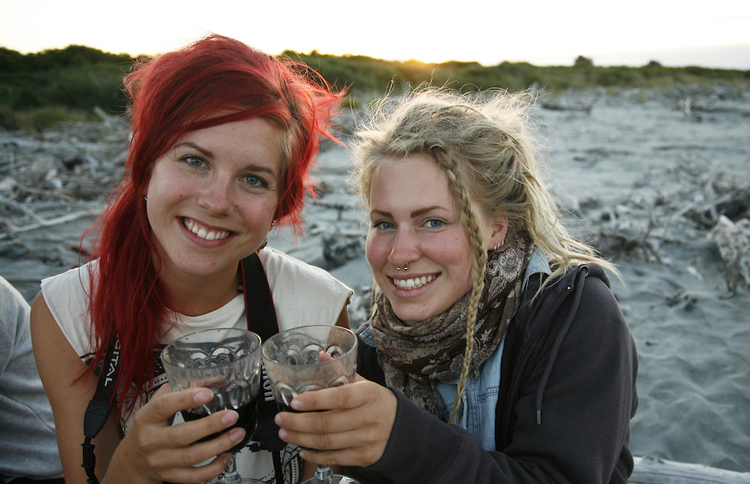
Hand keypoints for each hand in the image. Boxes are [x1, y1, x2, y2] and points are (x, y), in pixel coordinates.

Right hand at [105, 385, 244, 483]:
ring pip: (191, 457)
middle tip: (231, 416)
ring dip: (218, 445)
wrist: (132, 460)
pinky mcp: (170, 475)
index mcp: (147, 417)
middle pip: (182, 435)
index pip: (164, 406)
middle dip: (210, 425)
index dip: (186, 399)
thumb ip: (182, 389)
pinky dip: (213, 468)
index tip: (208, 394)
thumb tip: (214, 380)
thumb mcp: (157, 404)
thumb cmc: (148, 427)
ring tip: (236, 434)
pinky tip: (226, 456)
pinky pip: (193, 476)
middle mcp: (151, 440)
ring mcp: (160, 461)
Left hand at [274, 375, 397, 467]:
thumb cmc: (376, 401)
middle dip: (298, 423)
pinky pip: (334, 458)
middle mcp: (369, 417)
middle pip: (328, 424)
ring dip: (301, 439)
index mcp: (368, 394)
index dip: (315, 401)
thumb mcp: (363, 383)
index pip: (340, 397)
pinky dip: (315, 455)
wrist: (400, 426)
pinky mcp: (364, 456)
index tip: (295, 402)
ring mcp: (367, 439)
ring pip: (327, 443)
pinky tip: (303, 448)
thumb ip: (340, 371)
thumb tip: (321, 356)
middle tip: (281, 419)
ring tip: (286, 433)